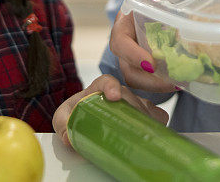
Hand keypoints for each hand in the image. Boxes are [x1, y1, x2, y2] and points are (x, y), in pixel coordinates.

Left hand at [52, 74, 168, 147]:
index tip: (115, 97)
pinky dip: (157, 123)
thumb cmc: (75, 112)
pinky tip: (155, 132)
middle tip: (131, 125)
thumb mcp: (63, 116)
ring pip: (145, 106)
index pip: (106, 81)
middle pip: (128, 96)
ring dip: (145, 118)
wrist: (84, 119)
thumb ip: (62, 123)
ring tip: (142, 132)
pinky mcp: (144, 114)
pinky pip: (157, 115)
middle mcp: (118, 93)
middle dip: (132, 108)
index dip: (112, 87)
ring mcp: (133, 103)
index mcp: (98, 88)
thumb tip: (68, 138)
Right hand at [109, 0, 177, 91]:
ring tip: (181, 84)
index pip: (121, 45)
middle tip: (172, 80)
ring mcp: (132, 64)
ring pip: (139, 82)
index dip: (133, 55)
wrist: (150, 15)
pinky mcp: (143, 74)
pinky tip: (183, 84)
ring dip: (158, 87)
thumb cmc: (148, 1)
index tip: (150, 62)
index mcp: (122, 29)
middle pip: (129, 70)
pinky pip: (148, 86)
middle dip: (148, 79)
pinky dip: (163, 87)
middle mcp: (124, 50)